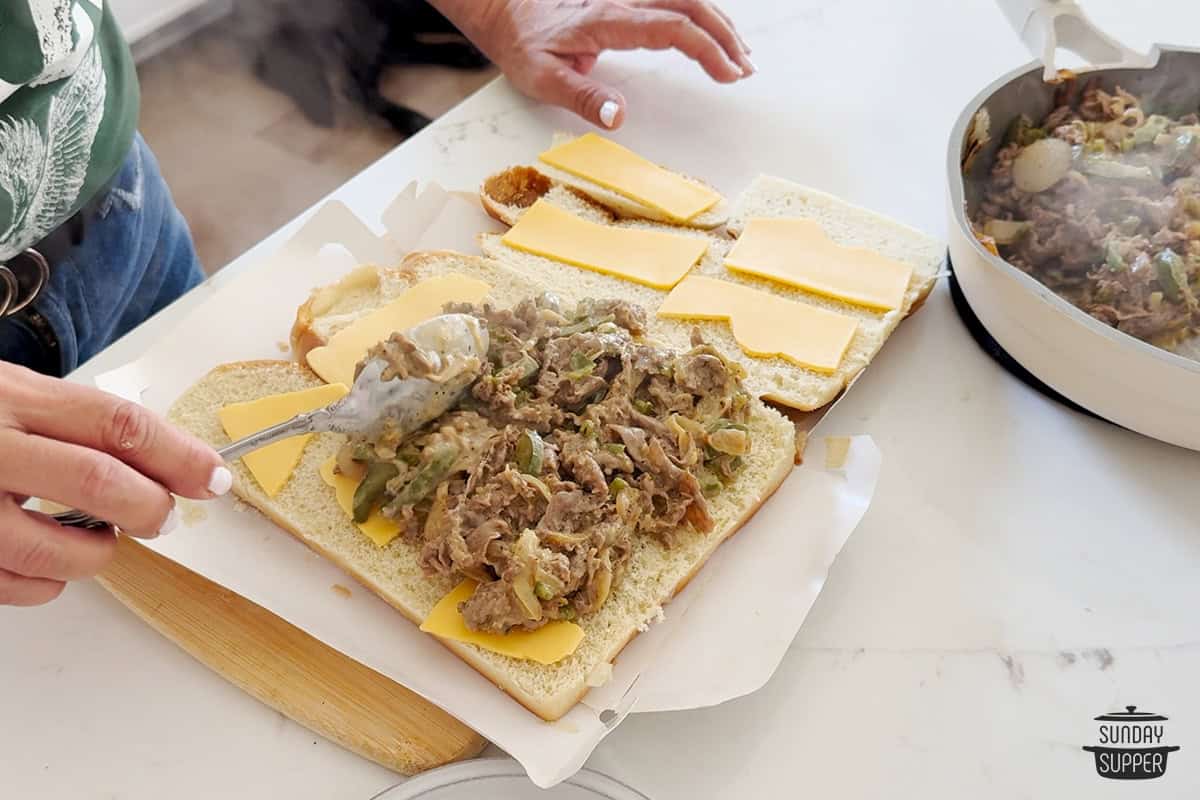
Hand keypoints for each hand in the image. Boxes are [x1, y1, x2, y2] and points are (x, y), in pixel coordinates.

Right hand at [0, 363, 230, 605]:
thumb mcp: (12, 395)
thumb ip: (78, 424)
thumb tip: (174, 465)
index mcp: (11, 396)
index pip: (117, 424)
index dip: (179, 455)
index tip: (214, 478)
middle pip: (99, 481)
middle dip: (150, 508)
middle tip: (161, 517)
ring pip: (57, 549)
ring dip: (99, 554)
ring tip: (100, 540)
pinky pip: (16, 586)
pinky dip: (49, 585)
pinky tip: (48, 564)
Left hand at [434, 0, 753, 127]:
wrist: (507, 13)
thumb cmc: (525, 45)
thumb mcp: (543, 79)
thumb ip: (583, 97)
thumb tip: (619, 116)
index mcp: (606, 19)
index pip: (670, 27)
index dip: (706, 48)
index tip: (729, 74)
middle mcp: (623, 1)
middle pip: (689, 5)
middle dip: (723, 36)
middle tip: (745, 71)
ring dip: (718, 24)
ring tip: (741, 58)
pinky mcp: (628, 0)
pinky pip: (674, 0)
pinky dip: (702, 17)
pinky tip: (715, 36)